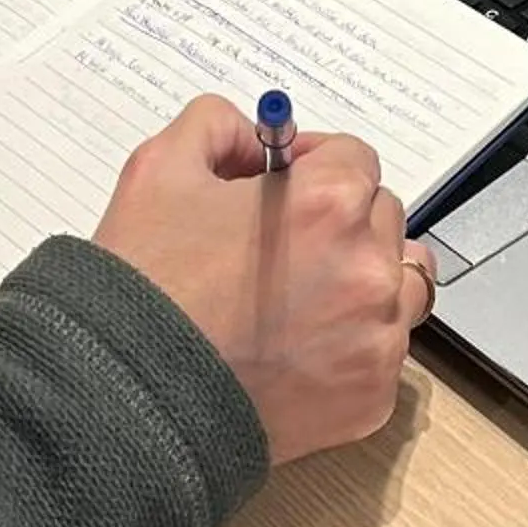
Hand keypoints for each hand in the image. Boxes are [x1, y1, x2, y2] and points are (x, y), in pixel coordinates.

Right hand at [92, 96, 436, 464]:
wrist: (126, 401)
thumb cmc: (143, 285)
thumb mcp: (159, 167)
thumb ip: (217, 126)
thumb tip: (256, 140)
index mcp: (331, 203)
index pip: (355, 158)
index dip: (313, 165)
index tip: (280, 188)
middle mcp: (369, 268)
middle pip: (382, 219)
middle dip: (340, 221)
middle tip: (281, 246)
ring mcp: (377, 338)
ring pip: (401, 286)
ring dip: (364, 280)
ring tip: (302, 299)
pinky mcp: (370, 398)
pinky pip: (381, 352)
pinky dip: (350, 346)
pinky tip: (296, 351)